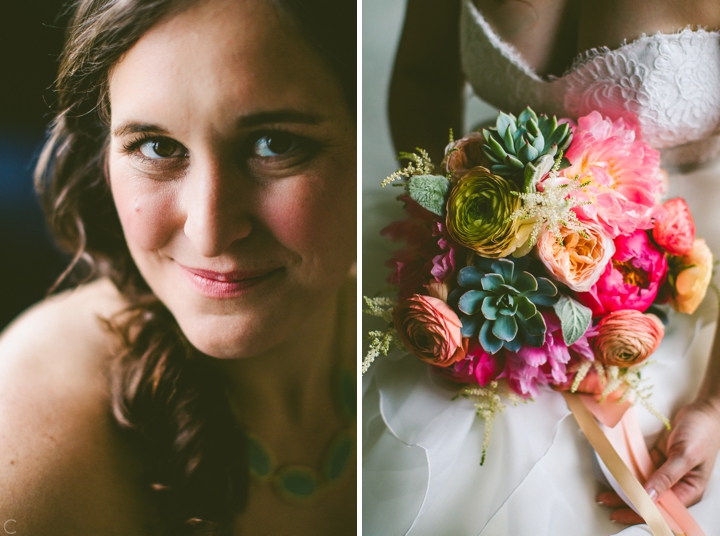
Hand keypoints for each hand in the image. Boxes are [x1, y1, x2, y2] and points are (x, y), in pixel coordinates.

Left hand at [597, 399, 719, 524]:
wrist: (702, 410)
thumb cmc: (702, 432)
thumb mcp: (685, 455)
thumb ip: (667, 476)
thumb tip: (649, 495)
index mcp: (689, 490)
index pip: (663, 508)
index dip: (642, 511)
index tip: (621, 510)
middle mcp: (676, 484)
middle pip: (650, 498)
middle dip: (629, 501)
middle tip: (606, 500)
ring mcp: (665, 471)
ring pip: (642, 484)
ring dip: (625, 486)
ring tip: (605, 490)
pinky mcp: (658, 459)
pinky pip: (640, 468)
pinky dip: (628, 470)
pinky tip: (615, 471)